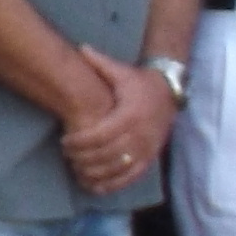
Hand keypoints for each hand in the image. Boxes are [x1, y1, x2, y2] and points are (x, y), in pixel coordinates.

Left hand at [59, 50, 170, 194]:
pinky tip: (95, 186)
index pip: (100, 135)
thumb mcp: (122, 71)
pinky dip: (112, 185)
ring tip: (77, 170)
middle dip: (82, 157)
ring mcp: (147, 149)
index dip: (79, 142)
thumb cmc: (141, 83)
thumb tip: (80, 48)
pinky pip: (131, 177)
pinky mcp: (150, 158)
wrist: (170, 93)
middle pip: (105, 154)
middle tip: (67, 155)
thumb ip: (100, 63)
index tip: (65, 142)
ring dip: (94, 172)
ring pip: (117, 168)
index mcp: (130, 115)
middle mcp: (140, 135)